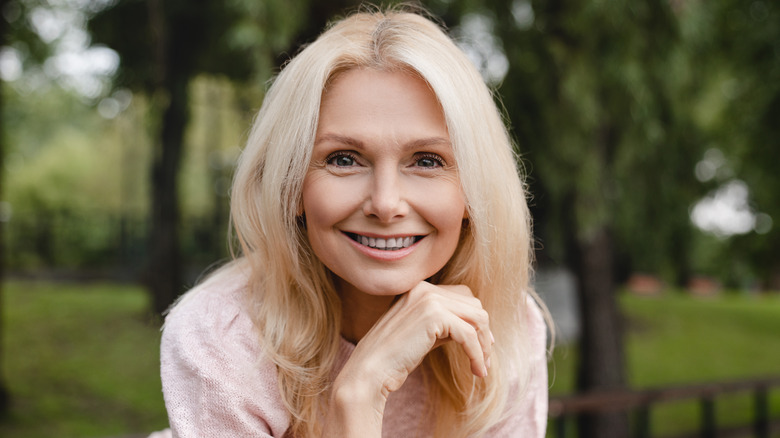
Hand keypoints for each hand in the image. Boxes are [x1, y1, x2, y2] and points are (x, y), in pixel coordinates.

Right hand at [340, 281, 492, 395]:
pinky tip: (476, 371)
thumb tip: (478, 329)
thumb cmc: (394, 357)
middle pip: (474, 304)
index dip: (476, 320)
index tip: (483, 344)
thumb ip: (445, 324)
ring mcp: (429, 299)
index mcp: (420, 288)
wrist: (370, 369)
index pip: (463, 295)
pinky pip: (469, 335)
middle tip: (484, 360)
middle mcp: (425, 288)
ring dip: (484, 345)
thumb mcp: (423, 333)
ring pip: (476, 318)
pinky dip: (477, 355)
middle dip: (484, 333)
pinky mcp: (433, 316)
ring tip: (481, 368)